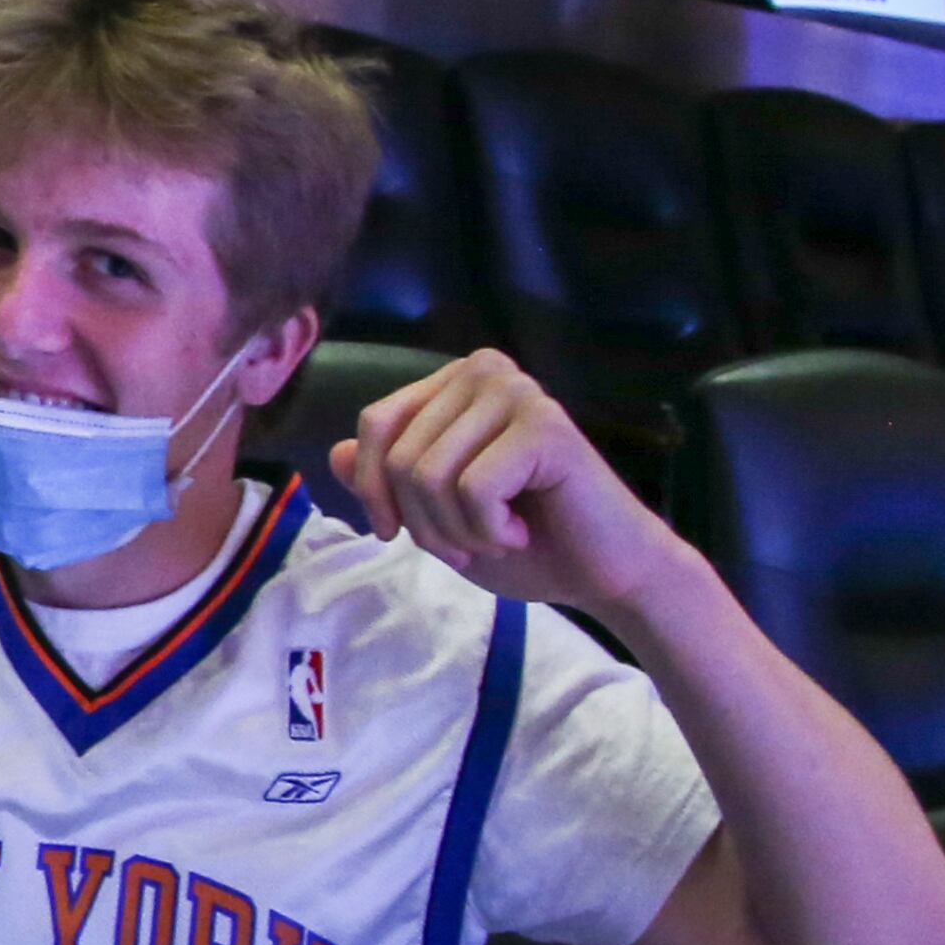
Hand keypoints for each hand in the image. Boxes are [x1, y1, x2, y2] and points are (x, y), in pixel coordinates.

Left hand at [329, 348, 684, 620]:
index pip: (376, 425)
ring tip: (499, 536)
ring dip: (456, 532)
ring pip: (430, 475)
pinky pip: (473, 489)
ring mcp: (517, 392)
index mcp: (455, 382)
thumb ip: (389, 480)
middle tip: (468, 545)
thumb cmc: (525, 541)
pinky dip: (489, 531)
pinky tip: (524, 529)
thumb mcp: (434, 516)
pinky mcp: (545, 425)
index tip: (393, 533)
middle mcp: (484, 371)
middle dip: (423, 523)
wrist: (605, 574)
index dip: (373, 491)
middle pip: (401, 456)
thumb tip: (340, 453)